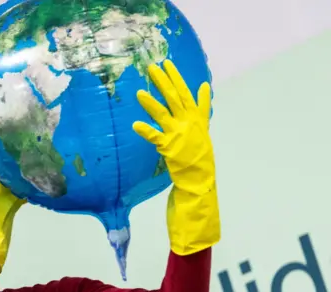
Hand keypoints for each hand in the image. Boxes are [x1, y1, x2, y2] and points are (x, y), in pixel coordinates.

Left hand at [133, 60, 219, 254]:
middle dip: (164, 82)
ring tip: (138, 93)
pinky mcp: (170, 149)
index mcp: (196, 118)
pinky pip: (156, 138)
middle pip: (175, 98)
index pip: (185, 93)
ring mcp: (179, 135)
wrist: (202, 179)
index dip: (176, 77)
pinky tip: (135, 125)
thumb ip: (201, 107)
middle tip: (152, 67)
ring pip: (164, 115)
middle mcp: (188, 123)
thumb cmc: (200, 154)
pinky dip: (146, 131)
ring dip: (151, 104)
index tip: (167, 63)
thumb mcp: (203, 127)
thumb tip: (204, 88)